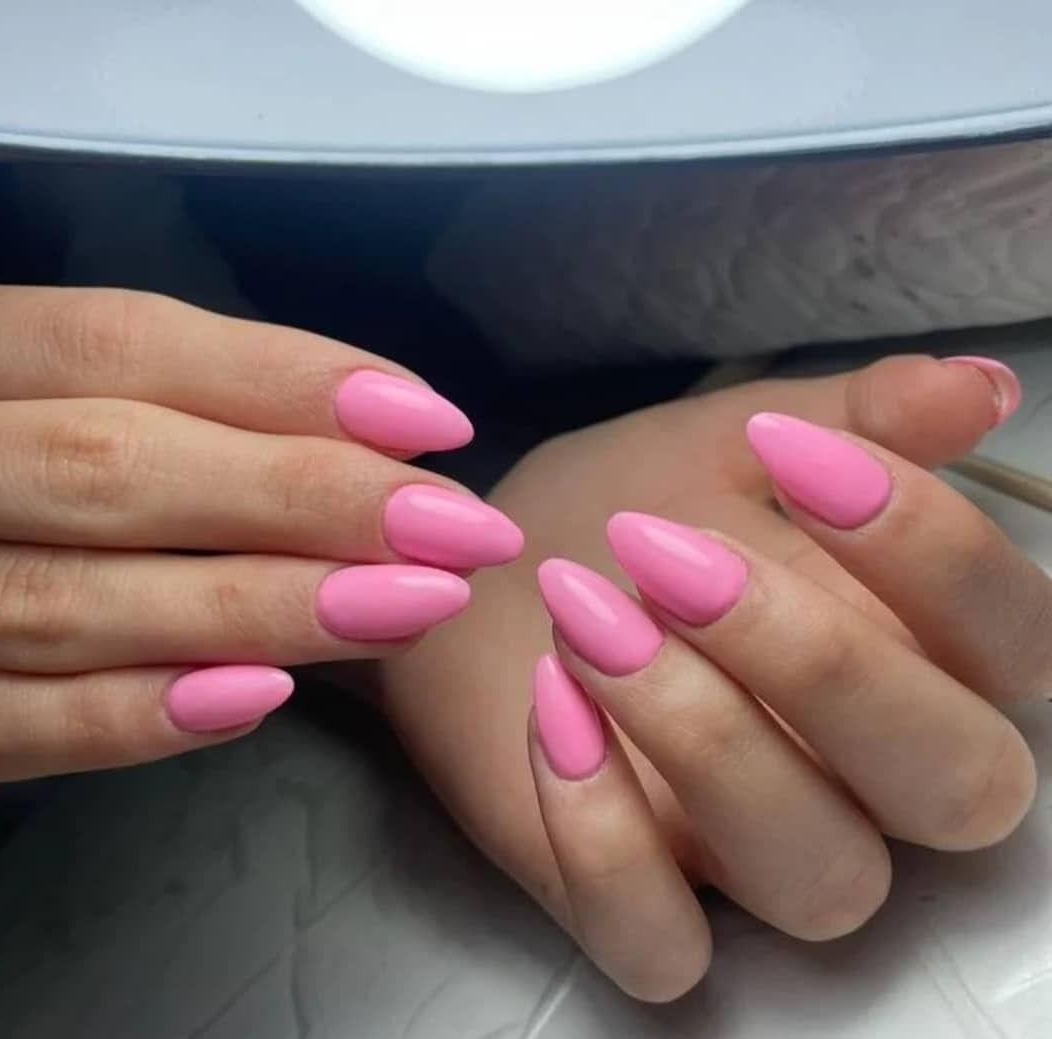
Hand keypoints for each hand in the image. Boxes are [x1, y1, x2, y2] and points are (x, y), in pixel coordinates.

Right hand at [0, 285, 521, 780]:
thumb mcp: (51, 396)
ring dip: (256, 607)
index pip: (125, 343)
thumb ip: (183, 409)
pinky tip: (256, 699)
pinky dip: (128, 716)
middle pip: (116, 466)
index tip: (432, 419)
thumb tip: (373, 442)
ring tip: (405, 610)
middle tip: (459, 531)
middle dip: (307, 500)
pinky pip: (1, 724)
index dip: (286, 379)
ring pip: (72, 598)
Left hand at [380, 354, 1044, 999]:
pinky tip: (548, 711)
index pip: (1018, 639)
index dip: (932, 547)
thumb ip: (852, 422)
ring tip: (588, 617)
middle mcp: (865, 778)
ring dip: (706, 737)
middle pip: (954, 783)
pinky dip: (604, 842)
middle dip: (821, 660)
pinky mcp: (640, 905)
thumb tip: (980, 385)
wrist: (483, 574)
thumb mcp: (725, 445)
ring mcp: (754, 858)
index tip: (793, 453)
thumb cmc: (622, 508)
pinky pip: (662, 946)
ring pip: (822, 878)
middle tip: (669, 554)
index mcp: (915, 654)